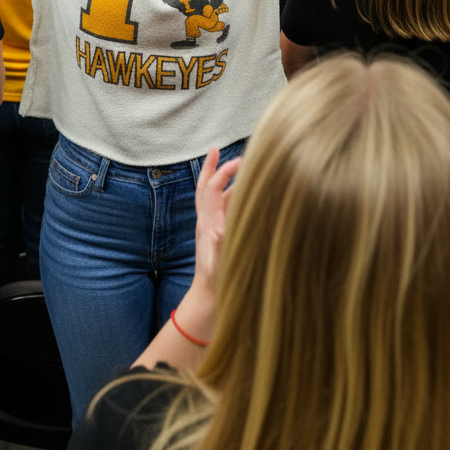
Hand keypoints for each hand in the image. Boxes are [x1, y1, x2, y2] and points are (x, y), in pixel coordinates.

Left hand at [192, 146, 241, 300]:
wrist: (209, 301)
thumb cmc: (216, 284)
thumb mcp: (218, 267)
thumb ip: (218, 249)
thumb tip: (217, 230)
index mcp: (207, 224)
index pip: (212, 189)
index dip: (223, 173)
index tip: (240, 161)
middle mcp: (208, 222)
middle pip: (205, 187)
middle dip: (210, 167)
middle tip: (215, 148)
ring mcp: (212, 228)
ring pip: (216, 197)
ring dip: (223, 180)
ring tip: (235, 166)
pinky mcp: (219, 235)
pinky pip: (224, 210)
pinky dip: (232, 198)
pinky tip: (244, 196)